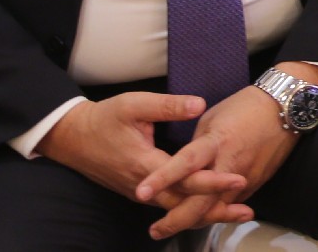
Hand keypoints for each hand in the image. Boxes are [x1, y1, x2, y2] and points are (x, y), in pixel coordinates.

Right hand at [37, 92, 250, 237]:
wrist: (72, 137)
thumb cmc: (104, 119)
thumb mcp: (135, 105)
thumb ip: (168, 105)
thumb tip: (200, 104)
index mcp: (145, 164)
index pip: (184, 179)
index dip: (212, 181)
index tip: (239, 178)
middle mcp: (143, 186)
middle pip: (183, 204)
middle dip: (215, 208)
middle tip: (246, 211)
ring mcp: (140, 192)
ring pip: (176, 208)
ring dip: (205, 212)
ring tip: (235, 213)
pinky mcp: (139, 192)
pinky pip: (168, 205)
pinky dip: (189, 209)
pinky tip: (209, 207)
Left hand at [136, 69, 317, 239]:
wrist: (286, 107)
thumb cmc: (246, 106)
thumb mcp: (212, 119)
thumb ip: (197, 147)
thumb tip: (185, 167)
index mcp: (216, 142)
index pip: (185, 164)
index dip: (162, 178)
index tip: (141, 192)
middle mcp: (230, 164)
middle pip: (201, 201)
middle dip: (176, 220)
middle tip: (156, 230)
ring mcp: (245, 177)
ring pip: (216, 209)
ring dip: (194, 220)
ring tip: (172, 226)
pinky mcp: (256, 183)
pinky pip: (230, 203)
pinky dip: (214, 211)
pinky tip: (200, 216)